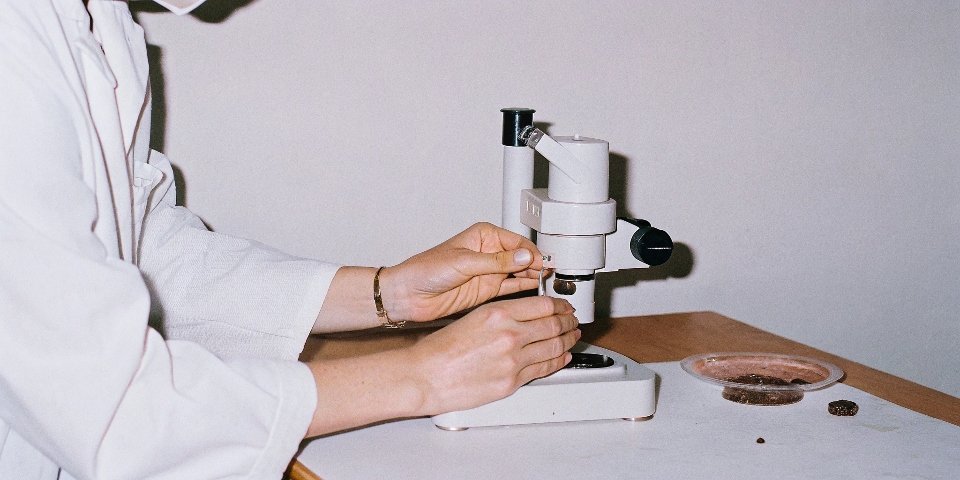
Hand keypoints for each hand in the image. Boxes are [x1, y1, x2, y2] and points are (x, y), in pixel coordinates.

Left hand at [381, 222, 542, 321]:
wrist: (408, 294)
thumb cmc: (426, 270)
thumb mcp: (464, 263)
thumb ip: (497, 261)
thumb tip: (524, 256)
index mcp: (483, 236)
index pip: (517, 243)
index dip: (532, 252)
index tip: (543, 263)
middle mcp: (488, 253)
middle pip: (522, 256)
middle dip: (537, 264)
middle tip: (551, 274)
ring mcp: (489, 272)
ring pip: (519, 272)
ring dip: (533, 276)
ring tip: (548, 283)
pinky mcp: (486, 290)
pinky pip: (511, 287)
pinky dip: (524, 288)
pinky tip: (536, 291)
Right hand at [410, 295, 579, 414]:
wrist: (425, 376)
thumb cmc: (441, 349)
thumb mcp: (473, 317)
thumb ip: (502, 314)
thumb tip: (527, 314)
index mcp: (498, 313)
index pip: (543, 305)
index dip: (560, 305)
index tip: (564, 306)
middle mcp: (509, 335)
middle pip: (553, 325)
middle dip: (568, 322)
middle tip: (573, 321)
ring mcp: (513, 360)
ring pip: (553, 347)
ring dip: (567, 341)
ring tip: (572, 337)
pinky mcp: (511, 382)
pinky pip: (543, 369)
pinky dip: (557, 361)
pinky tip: (562, 357)